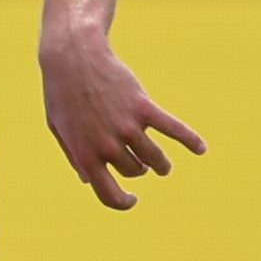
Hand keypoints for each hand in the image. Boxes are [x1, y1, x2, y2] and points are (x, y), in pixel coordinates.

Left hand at [39, 28, 202, 211]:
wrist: (74, 57)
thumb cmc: (62, 93)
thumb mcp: (59, 129)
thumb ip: (74, 156)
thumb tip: (88, 181)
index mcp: (85, 156)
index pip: (109, 194)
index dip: (123, 202)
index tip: (132, 199)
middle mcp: (107, 146)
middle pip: (134, 170)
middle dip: (138, 170)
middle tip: (140, 165)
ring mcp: (127, 127)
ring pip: (154, 158)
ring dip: (161, 165)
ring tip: (162, 166)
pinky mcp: (143, 107)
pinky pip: (173, 129)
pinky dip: (190, 140)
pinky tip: (201, 149)